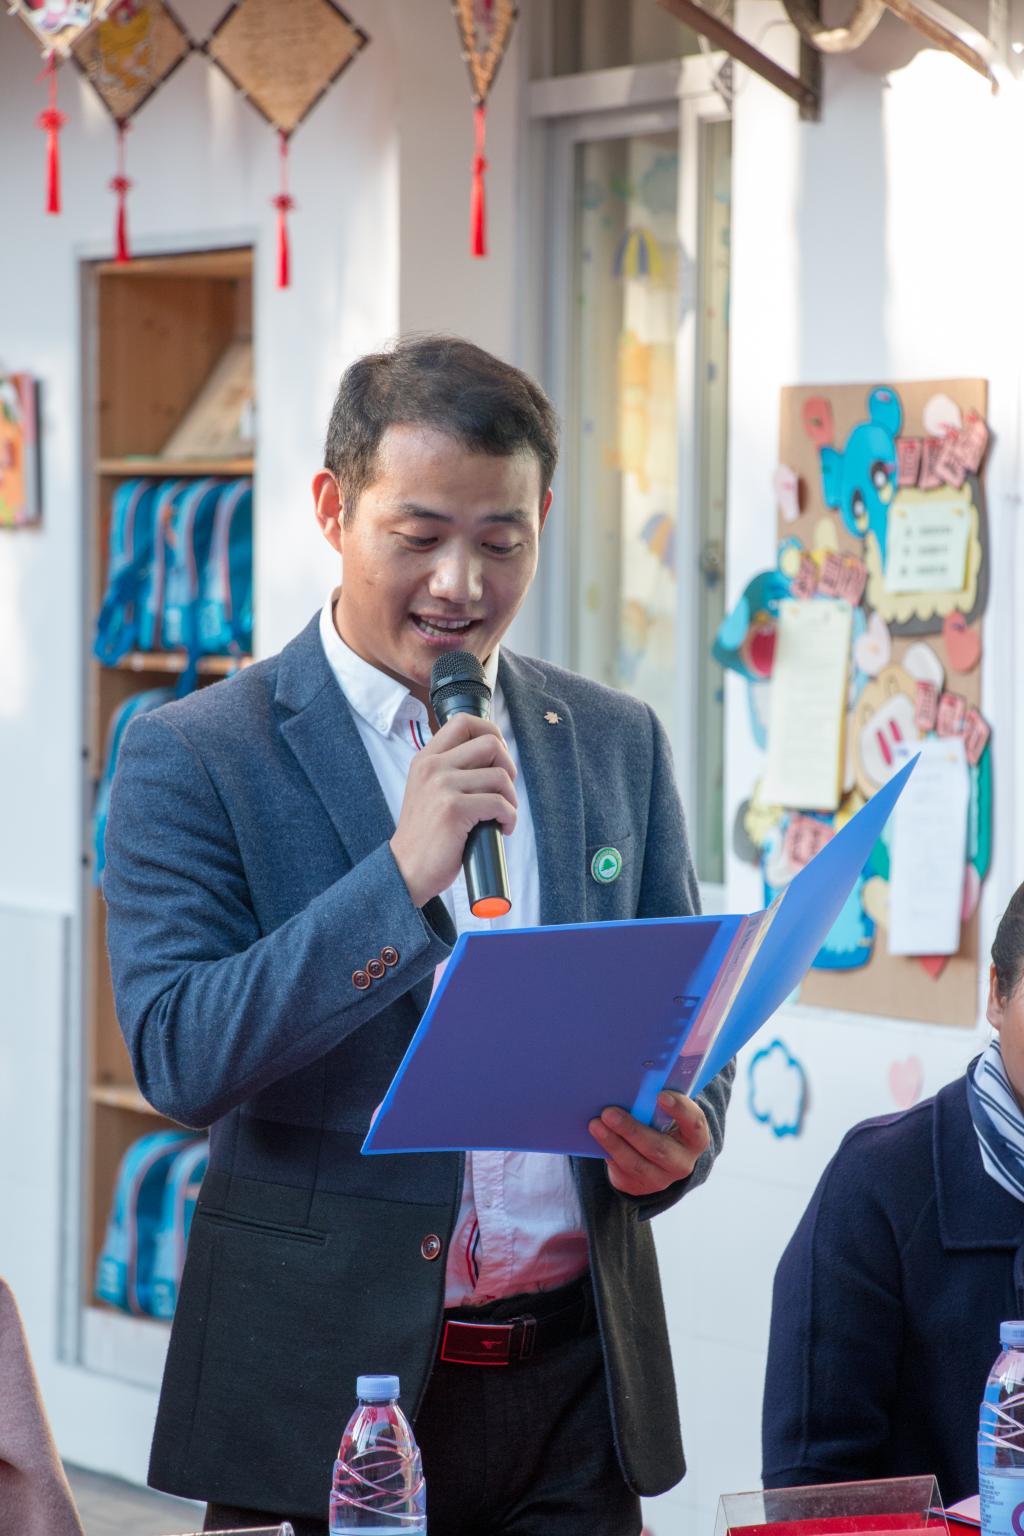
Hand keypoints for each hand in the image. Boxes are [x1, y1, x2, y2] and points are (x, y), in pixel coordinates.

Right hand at [390, 714, 517, 908]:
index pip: (463, 722)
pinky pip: (500, 804)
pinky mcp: (454, 809)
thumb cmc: (427, 836)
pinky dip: (510, 818)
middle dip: (508, 767)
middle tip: (503, 792)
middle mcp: (432, 766)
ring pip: (500, 776)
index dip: (490, 733)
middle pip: (490, 743)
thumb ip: (452, 770)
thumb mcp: (429, 791)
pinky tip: (502, 829)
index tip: (497, 758)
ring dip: (511, 799)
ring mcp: (442, 786)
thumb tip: (495, 754)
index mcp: (426, 759)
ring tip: (501, 816)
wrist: (406, 870)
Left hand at [588, 1091, 709, 1196]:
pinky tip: (596, 1137)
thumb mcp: (667, 1115)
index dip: (680, 1110)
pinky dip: (607, 1152)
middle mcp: (682, 1163)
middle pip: (658, 1148)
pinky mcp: (639, 1187)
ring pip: (636, 1163)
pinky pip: (621, 1171)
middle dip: (631, 1129)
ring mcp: (661, 1179)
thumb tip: (633, 1084)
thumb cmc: (660, 1124)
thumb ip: (658, 1103)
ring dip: (613, 1142)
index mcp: (695, 1138)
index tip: (660, 1095)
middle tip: (609, 1112)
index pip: (694, 1123)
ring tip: (595, 1125)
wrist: (655, 1160)